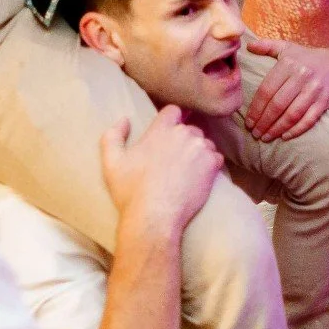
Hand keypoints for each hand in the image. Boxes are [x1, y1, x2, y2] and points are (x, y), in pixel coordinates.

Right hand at [100, 107, 223, 235]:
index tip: (168, 135)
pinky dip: (211, 166)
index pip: (173, 111)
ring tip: (188, 171)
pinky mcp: (211, 164)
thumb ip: (113, 135)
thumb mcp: (111, 162)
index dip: (171, 120)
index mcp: (160, 129)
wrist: (153, 217)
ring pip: (205, 143)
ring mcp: (199, 148)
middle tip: (176, 160)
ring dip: (199, 153)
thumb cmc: (131, 191)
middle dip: (185, 140)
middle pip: (190, 128)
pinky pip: (217, 158)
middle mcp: (182, 133)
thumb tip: (124, 119)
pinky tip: (200, 178)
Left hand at [244, 39, 328, 140]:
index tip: (248, 121)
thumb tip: (248, 45)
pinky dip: (296, 130)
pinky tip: (285, 137)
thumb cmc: (307, 58)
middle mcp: (301, 75)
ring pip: (292, 114)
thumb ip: (267, 46)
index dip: (256, 108)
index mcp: (288, 63)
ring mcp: (314, 89)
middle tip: (255, 133)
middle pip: (277, 104)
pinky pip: (309, 119)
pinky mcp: (325, 100)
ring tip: (266, 137)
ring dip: (277, 129)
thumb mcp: (288, 48)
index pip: (267, 90)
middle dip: (264, 122)